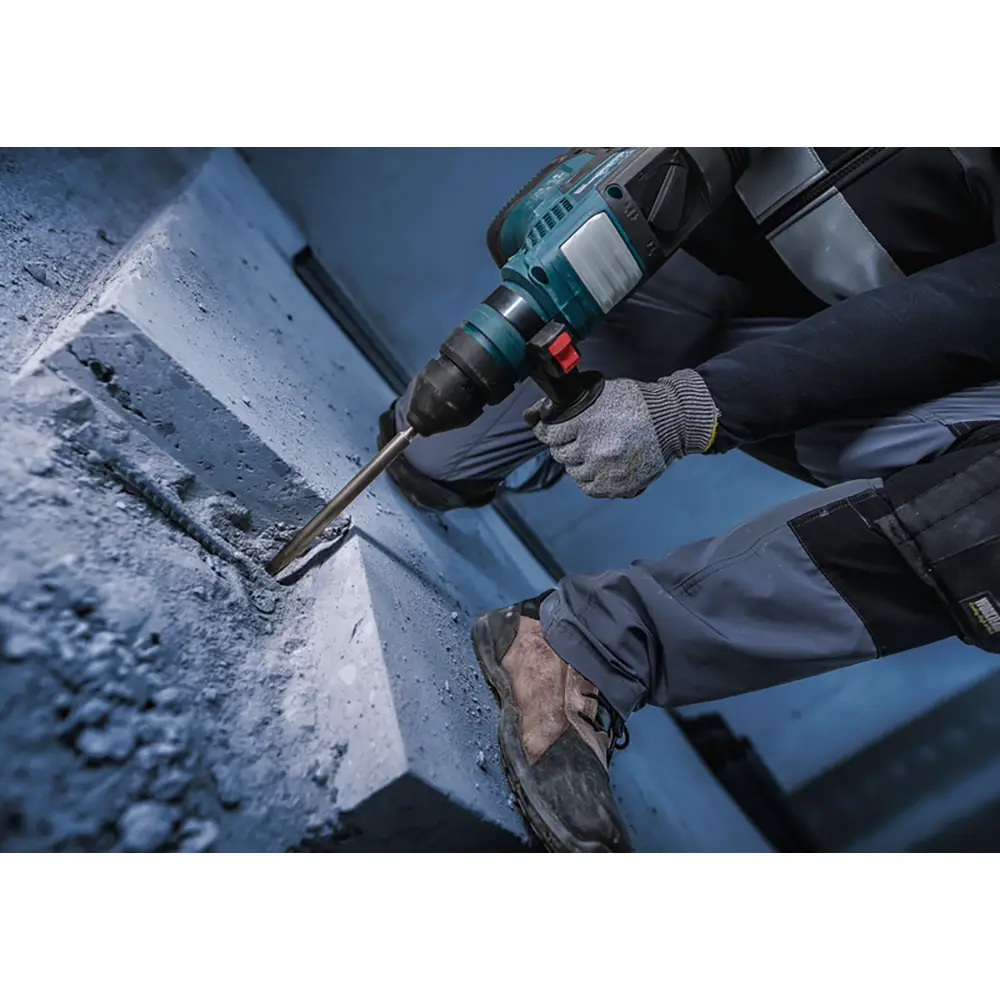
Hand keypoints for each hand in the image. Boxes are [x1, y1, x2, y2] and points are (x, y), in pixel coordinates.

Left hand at [523, 370, 718, 498]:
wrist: (672, 421)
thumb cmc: (635, 403)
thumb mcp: (599, 393)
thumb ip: (566, 405)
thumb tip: (529, 415)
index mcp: (585, 421)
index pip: (548, 434)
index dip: (547, 431)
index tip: (551, 430)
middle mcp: (592, 447)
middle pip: (560, 454)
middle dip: (567, 446)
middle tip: (583, 439)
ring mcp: (604, 469)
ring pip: (573, 472)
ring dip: (580, 463)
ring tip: (596, 452)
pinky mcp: (616, 486)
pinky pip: (588, 487)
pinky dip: (591, 479)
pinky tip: (602, 466)